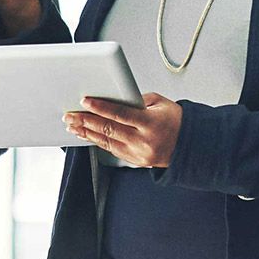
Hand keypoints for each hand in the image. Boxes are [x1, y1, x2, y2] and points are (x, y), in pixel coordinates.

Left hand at [63, 93, 182, 167]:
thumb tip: (113, 97)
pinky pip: (111, 149)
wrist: (189, 146)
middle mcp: (143, 141)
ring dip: (86, 132)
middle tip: (69, 114)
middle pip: (109, 129)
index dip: (101, 107)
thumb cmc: (175, 120)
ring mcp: (138, 154)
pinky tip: (86, 134)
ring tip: (72, 124)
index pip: (120, 114)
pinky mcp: (135, 161)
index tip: (85, 101)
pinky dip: (97, 141)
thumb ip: (136, 100)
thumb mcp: (159, 103)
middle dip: (86, 120)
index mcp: (150, 123)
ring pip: (106, 141)